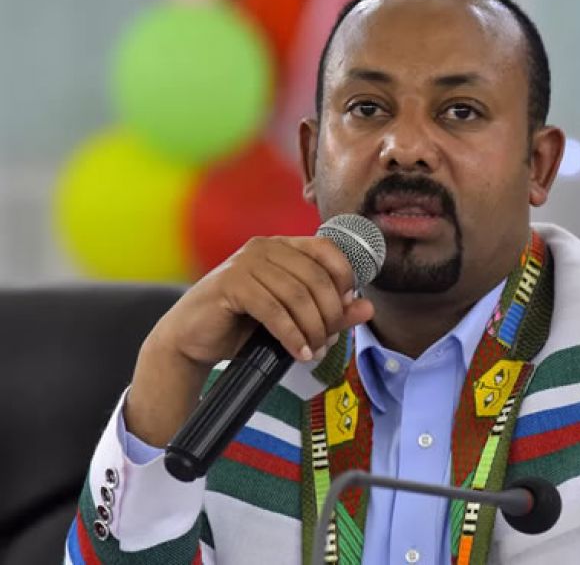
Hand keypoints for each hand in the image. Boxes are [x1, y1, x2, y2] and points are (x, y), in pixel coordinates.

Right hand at [125, 236, 374, 446]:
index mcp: (283, 246)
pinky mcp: (230, 284)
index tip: (347, 308)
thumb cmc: (244, 326)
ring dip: (313, 329)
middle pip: (316, 278)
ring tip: (314, 351)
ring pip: (297, 295)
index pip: (328, 251)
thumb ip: (331, 312)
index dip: (345, 279)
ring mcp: (246, 262)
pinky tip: (299, 353)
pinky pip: (273, 310)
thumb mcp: (295, 319)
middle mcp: (266, 247)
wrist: (192, 340)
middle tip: (330, 341)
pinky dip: (292, 335)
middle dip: (330, 315)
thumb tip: (367, 308)